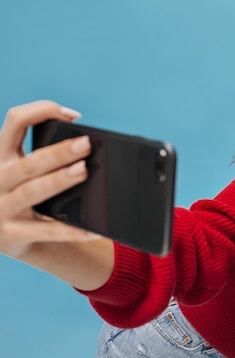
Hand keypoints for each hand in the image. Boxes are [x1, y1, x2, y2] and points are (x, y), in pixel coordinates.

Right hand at [0, 100, 96, 257]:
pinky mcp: (13, 235)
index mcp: (1, 157)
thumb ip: (42, 158)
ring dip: (59, 181)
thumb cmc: (20, 197)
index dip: (42, 111)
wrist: (4, 237)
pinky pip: (47, 232)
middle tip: (86, 144)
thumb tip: (85, 147)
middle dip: (58, 152)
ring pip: (33, 192)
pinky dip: (72, 230)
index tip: (74, 116)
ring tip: (84, 171)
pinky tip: (94, 230)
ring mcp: (3, 209)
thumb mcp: (19, 173)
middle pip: (29, 162)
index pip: (15, 122)